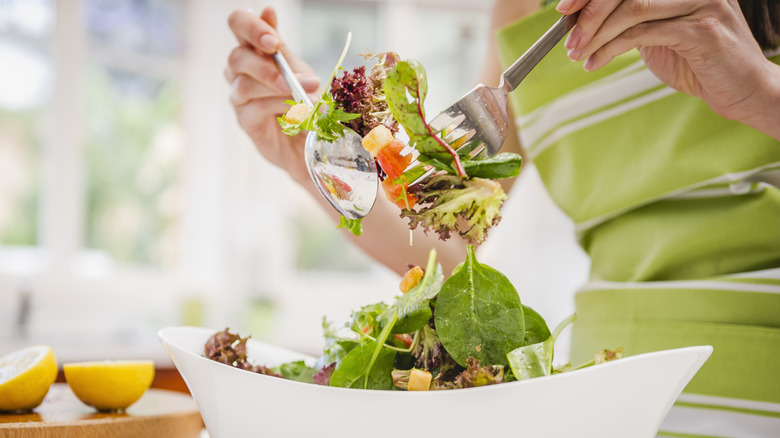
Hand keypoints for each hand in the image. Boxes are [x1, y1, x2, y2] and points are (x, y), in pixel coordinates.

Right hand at [225, 7, 320, 181]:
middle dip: (263, 61)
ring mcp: (240, 97)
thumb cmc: (303, 102)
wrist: (311, 142)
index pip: (238, 25)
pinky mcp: (245, 121)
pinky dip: (276, 105)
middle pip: (235, 55)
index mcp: (254, 51)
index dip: (251, 27)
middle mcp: (240, 72)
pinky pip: (253, 107)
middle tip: (286, 68)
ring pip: (243, 84)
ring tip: (302, 93)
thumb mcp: (299, 71)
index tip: (274, 40)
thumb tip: (267, 10)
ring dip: (275, 85)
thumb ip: (282, 48)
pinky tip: (295, 109)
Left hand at [557, 0, 779, 131]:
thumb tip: (580, 19)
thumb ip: (627, 22)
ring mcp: (701, 4)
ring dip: (597, 34)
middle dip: (589, 12)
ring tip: (579, 55)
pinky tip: (596, 63)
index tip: (564, 8)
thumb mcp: (655, 36)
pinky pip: (643, 33)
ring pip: (632, 10)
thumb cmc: (696, 63)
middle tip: (568, 38)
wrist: (740, 90)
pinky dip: (612, 49)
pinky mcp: (702, 31)